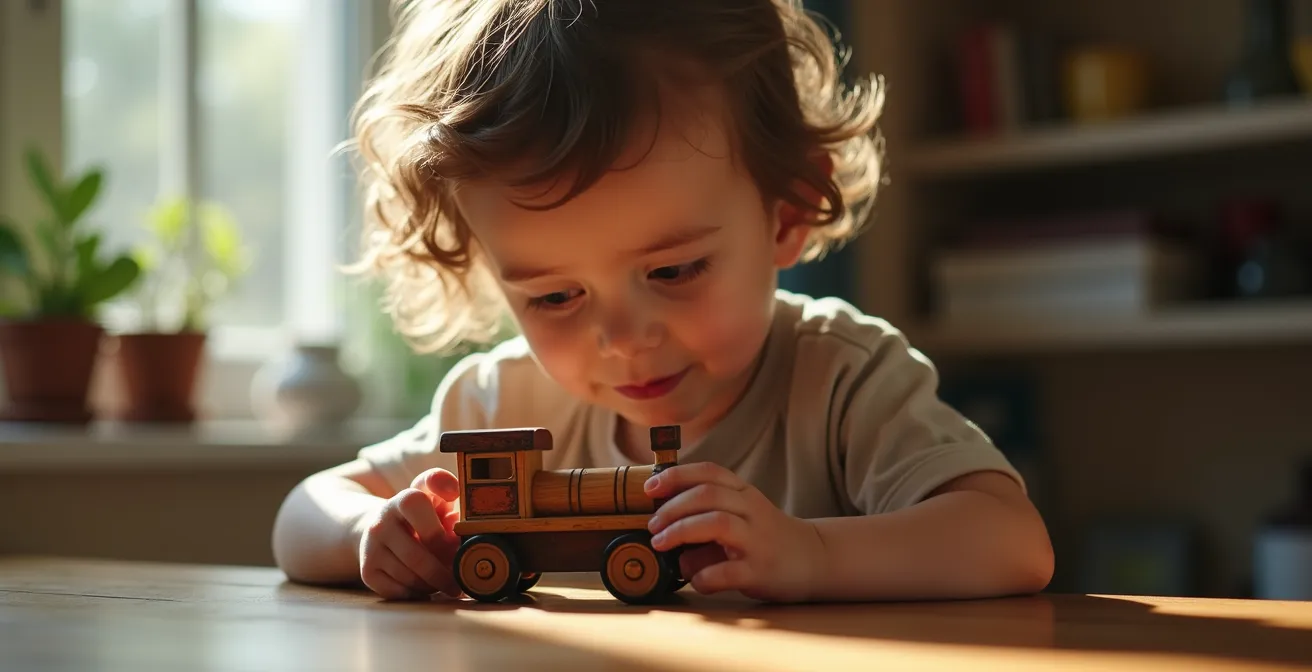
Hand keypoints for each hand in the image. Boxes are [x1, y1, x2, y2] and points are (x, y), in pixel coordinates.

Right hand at [357, 468, 462, 599]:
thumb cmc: (421, 515)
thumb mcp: (436, 497)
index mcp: (403, 500)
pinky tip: (428, 586)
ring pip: (410, 578)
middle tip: (460, 576)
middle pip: (418, 556)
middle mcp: (382, 523)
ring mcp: (371, 548)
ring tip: (448, 582)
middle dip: (444, 570)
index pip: (418, 507)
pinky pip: (400, 591)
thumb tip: (458, 522)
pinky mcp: (367, 571)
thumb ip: (451, 497)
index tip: (456, 541)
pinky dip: (419, 593)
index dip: (441, 528)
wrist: (383, 528)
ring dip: (434, 584)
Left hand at [644, 462, 824, 601]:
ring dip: (681, 532)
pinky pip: (728, 571)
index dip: (676, 475)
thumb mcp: (740, 513)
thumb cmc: (764, 536)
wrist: (814, 559)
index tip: (650, 488)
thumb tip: (662, 532)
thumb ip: (705, 514)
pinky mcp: (761, 571)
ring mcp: (758, 540)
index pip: (709, 472)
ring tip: (661, 544)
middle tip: (652, 525)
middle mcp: (752, 511)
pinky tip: (694, 579)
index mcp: (743, 493)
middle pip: (707, 495)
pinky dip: (704, 575)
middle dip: (672, 508)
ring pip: (717, 524)